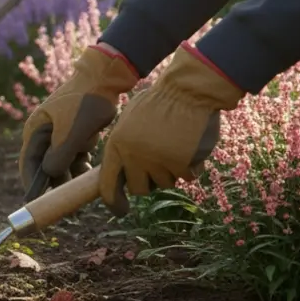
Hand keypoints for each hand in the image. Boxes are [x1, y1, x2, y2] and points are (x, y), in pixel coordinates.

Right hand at [20, 43, 140, 195]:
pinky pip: (74, 156)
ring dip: (70, 175)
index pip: (29, 162)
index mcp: (36, 130)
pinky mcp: (75, 134)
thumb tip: (49, 175)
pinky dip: (81, 166)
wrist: (105, 78)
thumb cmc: (85, 102)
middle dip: (55, 183)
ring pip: (62, 163)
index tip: (37, 201)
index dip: (32, 183)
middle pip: (45, 165)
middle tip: (65, 203)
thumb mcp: (72, 131)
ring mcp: (60, 134)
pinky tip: (89, 174)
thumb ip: (59, 155)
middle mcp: (44, 134)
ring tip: (80, 189)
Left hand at [97, 45, 243, 214]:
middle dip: (149, 182)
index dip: (113, 201)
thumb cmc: (157, 104)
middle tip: (157, 165)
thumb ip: (122, 149)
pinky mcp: (182, 163)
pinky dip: (192, 166)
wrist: (187, 91)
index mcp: (116, 146)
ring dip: (172, 171)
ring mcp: (158, 161)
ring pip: (165, 183)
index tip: (120, 210)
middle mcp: (134, 157)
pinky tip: (191, 146)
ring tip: (174, 146)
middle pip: (140, 189)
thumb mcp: (129, 123)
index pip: (107, 185)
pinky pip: (188, 177)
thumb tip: (120, 177)